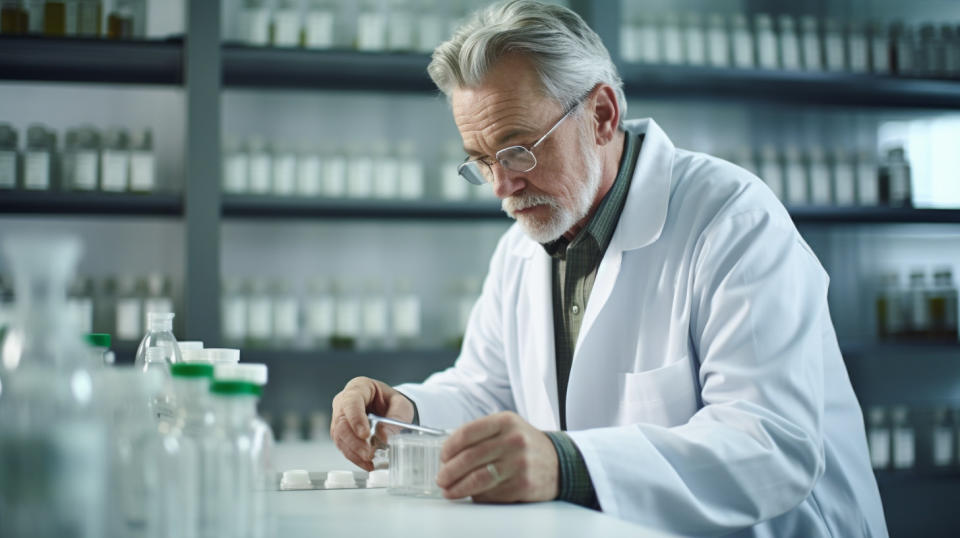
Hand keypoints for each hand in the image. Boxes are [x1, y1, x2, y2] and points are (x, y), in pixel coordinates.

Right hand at [330, 376, 414, 470]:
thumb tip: (384, 436)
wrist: (387, 409)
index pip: (351, 402)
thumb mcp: (401, 405)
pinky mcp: (341, 433)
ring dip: (353, 452)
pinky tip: (366, 464)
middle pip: (341, 422)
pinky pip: (343, 446)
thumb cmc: (392, 403)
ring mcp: (340, 417)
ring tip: (369, 461)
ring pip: (339, 436)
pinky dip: (354, 457)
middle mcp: (344, 401)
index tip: (365, 434)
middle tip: (368, 454)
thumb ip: (396, 417)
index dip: (356, 419)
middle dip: (354, 441)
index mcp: (358, 387)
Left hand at [436, 411, 558, 502]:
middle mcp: (513, 440)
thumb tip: (449, 454)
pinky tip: (472, 494)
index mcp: (505, 422)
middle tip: (441, 478)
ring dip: (458, 487)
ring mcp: (519, 463)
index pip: (468, 432)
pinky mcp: (523, 485)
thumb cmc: (526, 445)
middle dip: (449, 471)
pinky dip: (477, 496)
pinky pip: (491, 493)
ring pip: (478, 479)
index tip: (443, 456)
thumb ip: (481, 434)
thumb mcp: (508, 428)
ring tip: (449, 491)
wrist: (559, 462)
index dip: (450, 446)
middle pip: (470, 458)